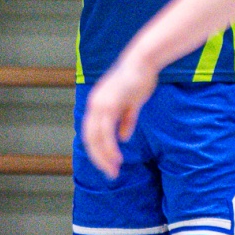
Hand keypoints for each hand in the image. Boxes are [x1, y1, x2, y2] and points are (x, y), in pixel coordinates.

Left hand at [79, 57, 158, 177]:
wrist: (144, 60)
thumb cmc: (140, 78)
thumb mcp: (133, 102)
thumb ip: (126, 119)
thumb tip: (123, 137)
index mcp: (97, 104)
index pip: (91, 133)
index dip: (98, 150)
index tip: (108, 164)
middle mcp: (94, 105)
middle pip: (90, 139)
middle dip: (99, 158)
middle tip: (110, 173)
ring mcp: (100, 104)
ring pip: (96, 138)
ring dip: (104, 157)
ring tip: (113, 170)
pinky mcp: (109, 105)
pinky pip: (106, 132)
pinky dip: (109, 147)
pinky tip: (116, 158)